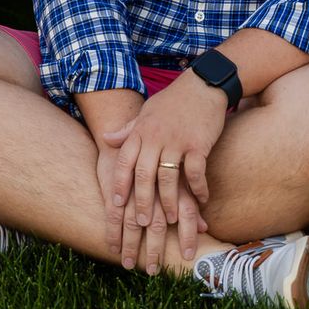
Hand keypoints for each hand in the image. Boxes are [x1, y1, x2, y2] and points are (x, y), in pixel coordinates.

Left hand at [100, 75, 225, 270]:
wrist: (203, 84)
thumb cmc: (173, 100)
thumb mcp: (146, 112)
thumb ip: (127, 130)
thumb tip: (106, 138)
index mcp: (141, 132)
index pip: (124, 163)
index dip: (120, 185)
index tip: (116, 206)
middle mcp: (156, 138)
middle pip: (144, 176)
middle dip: (143, 202)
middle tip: (143, 224)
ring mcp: (177, 141)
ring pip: (168, 177)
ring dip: (169, 201)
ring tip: (171, 220)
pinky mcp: (198, 144)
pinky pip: (195, 171)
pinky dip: (198, 188)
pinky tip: (201, 200)